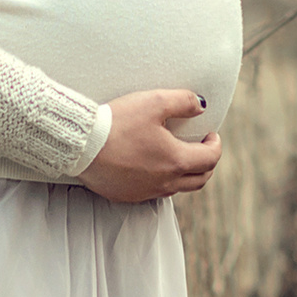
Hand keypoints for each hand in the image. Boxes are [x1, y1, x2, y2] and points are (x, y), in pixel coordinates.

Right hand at [78, 89, 221, 202]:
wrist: (81, 145)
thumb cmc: (117, 123)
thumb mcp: (154, 101)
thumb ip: (183, 101)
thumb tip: (200, 106)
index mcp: (175, 161)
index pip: (210, 159)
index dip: (215, 145)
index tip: (211, 134)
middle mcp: (164, 182)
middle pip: (199, 180)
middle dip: (206, 163)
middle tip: (200, 147)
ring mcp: (145, 192)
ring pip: (177, 189)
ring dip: (184, 174)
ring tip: (177, 156)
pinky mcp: (127, 196)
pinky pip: (153, 193)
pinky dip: (161, 181)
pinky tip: (151, 166)